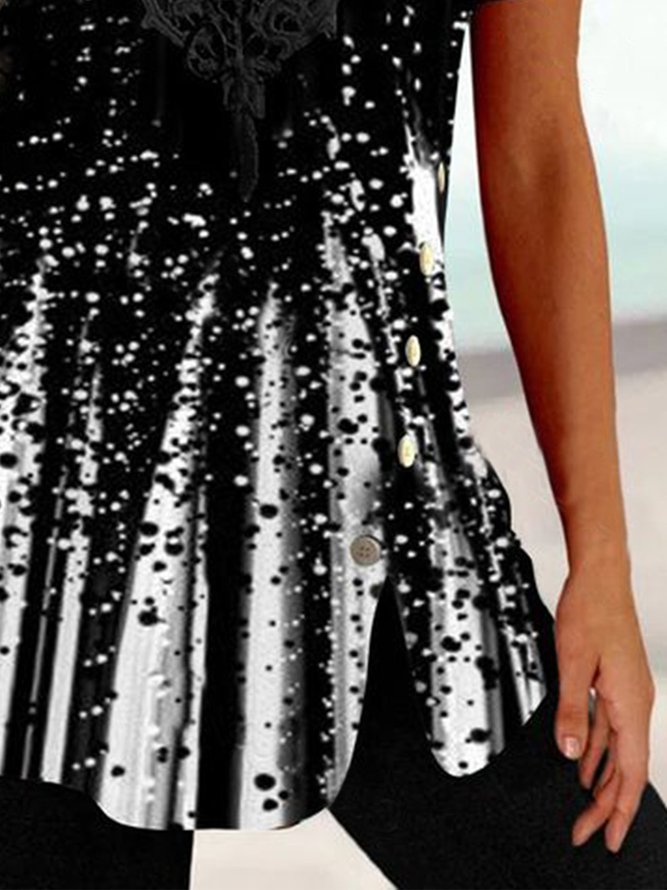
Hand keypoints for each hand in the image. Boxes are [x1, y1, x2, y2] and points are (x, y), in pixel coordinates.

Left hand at [553, 552, 655, 853]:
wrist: (600, 577)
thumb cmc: (589, 611)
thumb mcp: (572, 662)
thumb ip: (571, 710)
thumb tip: (570, 754)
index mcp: (631, 703)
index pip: (631, 771)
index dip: (619, 809)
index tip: (606, 837)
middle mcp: (636, 703)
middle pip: (626, 768)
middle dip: (606, 804)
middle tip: (585, 833)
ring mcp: (628, 693)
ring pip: (619, 750)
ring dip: (602, 780)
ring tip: (585, 809)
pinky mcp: (617, 683)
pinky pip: (610, 729)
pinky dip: (597, 751)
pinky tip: (584, 765)